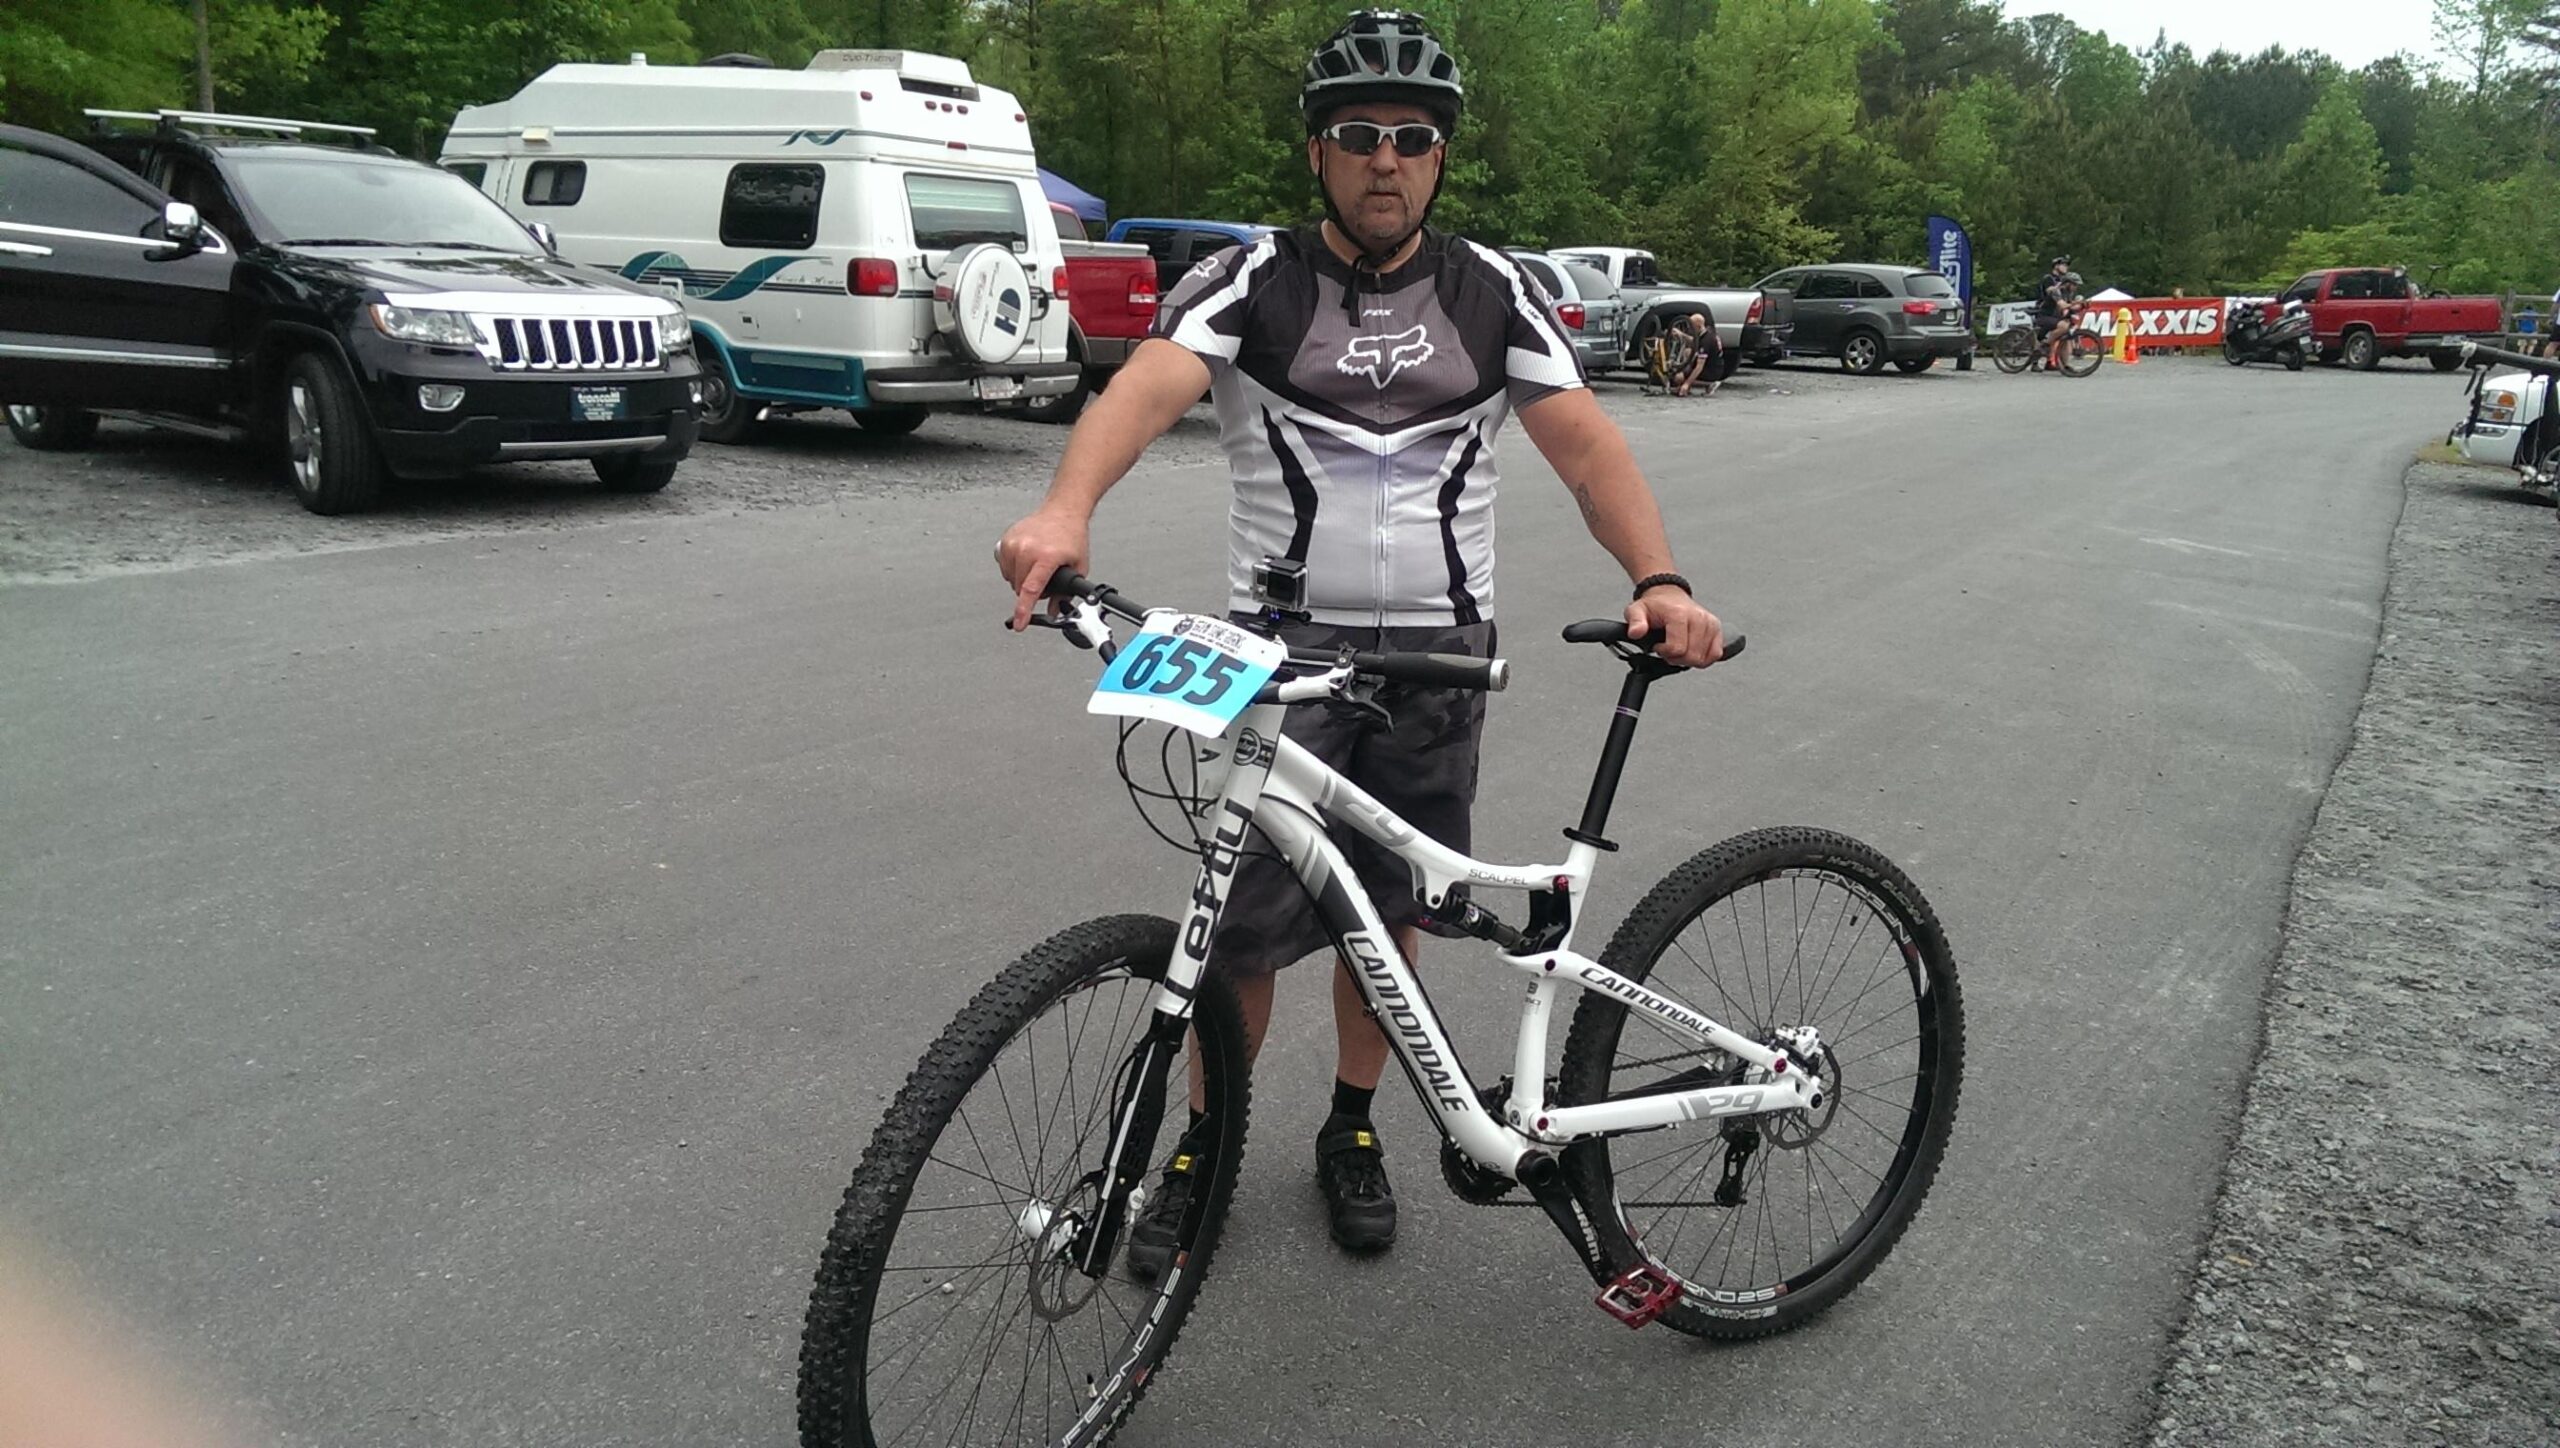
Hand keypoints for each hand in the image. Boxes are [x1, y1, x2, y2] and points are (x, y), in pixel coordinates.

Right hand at [994, 506, 1089, 630]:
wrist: (1062, 511)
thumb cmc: (1070, 535)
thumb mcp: (1078, 567)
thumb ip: (1066, 594)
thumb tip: (1056, 612)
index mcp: (1046, 556)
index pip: (1031, 589)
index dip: (1024, 610)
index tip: (1019, 623)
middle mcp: (1027, 548)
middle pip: (1019, 587)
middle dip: (1031, 590)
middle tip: (1045, 578)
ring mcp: (1014, 543)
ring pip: (1010, 579)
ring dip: (1021, 579)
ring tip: (1037, 565)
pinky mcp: (1005, 540)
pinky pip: (1003, 566)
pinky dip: (1013, 569)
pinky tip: (1026, 560)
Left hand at [1626, 586, 1723, 667]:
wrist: (1668, 595)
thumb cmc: (1655, 606)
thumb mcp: (1637, 610)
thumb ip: (1635, 622)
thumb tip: (1636, 632)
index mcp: (1678, 614)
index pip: (1676, 648)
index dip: (1664, 652)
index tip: (1658, 645)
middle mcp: (1697, 617)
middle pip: (1691, 656)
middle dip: (1676, 659)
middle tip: (1668, 649)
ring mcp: (1709, 623)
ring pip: (1703, 658)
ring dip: (1688, 659)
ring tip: (1679, 648)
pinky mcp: (1716, 629)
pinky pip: (1715, 654)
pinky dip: (1703, 658)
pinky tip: (1692, 650)